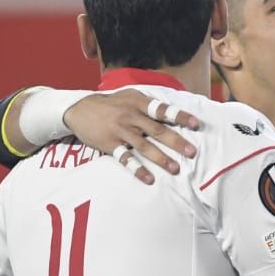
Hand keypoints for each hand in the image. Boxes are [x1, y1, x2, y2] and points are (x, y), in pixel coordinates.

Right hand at [64, 89, 201, 183]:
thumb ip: (150, 104)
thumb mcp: (130, 96)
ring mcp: (120, 131)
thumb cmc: (112, 103)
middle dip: (176, 142)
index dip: (180, 116)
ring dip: (160, 158)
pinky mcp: (109, 144)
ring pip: (143, 146)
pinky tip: (149, 179)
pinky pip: (125, 158)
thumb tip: (174, 113)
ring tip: (175, 169)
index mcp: (138, 103)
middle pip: (156, 130)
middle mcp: (130, 117)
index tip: (196, 124)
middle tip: (192, 152)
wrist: (79, 109)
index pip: (163, 110)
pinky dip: (137, 169)